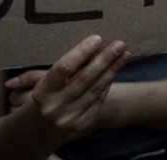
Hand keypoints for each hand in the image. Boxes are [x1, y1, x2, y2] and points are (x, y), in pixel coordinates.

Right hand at [6, 35, 128, 137]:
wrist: (42, 127)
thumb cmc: (46, 95)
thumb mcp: (42, 81)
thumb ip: (60, 67)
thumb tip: (84, 46)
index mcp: (41, 92)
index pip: (63, 69)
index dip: (81, 53)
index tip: (97, 38)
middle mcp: (54, 107)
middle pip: (84, 78)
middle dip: (104, 60)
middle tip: (120, 44)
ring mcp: (69, 118)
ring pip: (96, 89)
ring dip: (112, 69)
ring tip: (124, 54)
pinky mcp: (83, 124)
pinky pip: (100, 98)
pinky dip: (108, 82)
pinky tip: (116, 69)